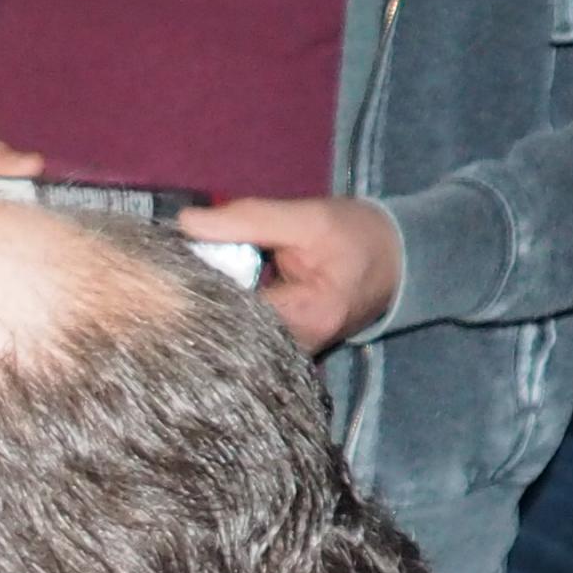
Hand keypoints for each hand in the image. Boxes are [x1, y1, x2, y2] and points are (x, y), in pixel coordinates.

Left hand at [176, 192, 402, 349]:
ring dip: (209, 306)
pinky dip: (224, 311)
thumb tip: (186, 224)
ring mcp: (288, 354)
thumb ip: (248, 220)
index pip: (230, 312)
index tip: (175, 263)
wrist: (396, 259)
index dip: (198, 288)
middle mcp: (294, 348)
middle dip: (198, 300)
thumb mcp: (308, 218)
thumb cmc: (358, 236)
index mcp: (305, 317)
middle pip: (225, 331)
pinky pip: (241, 334)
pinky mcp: (281, 350)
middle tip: (176, 268)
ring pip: (229, 336)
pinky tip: (212, 290)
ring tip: (190, 277)